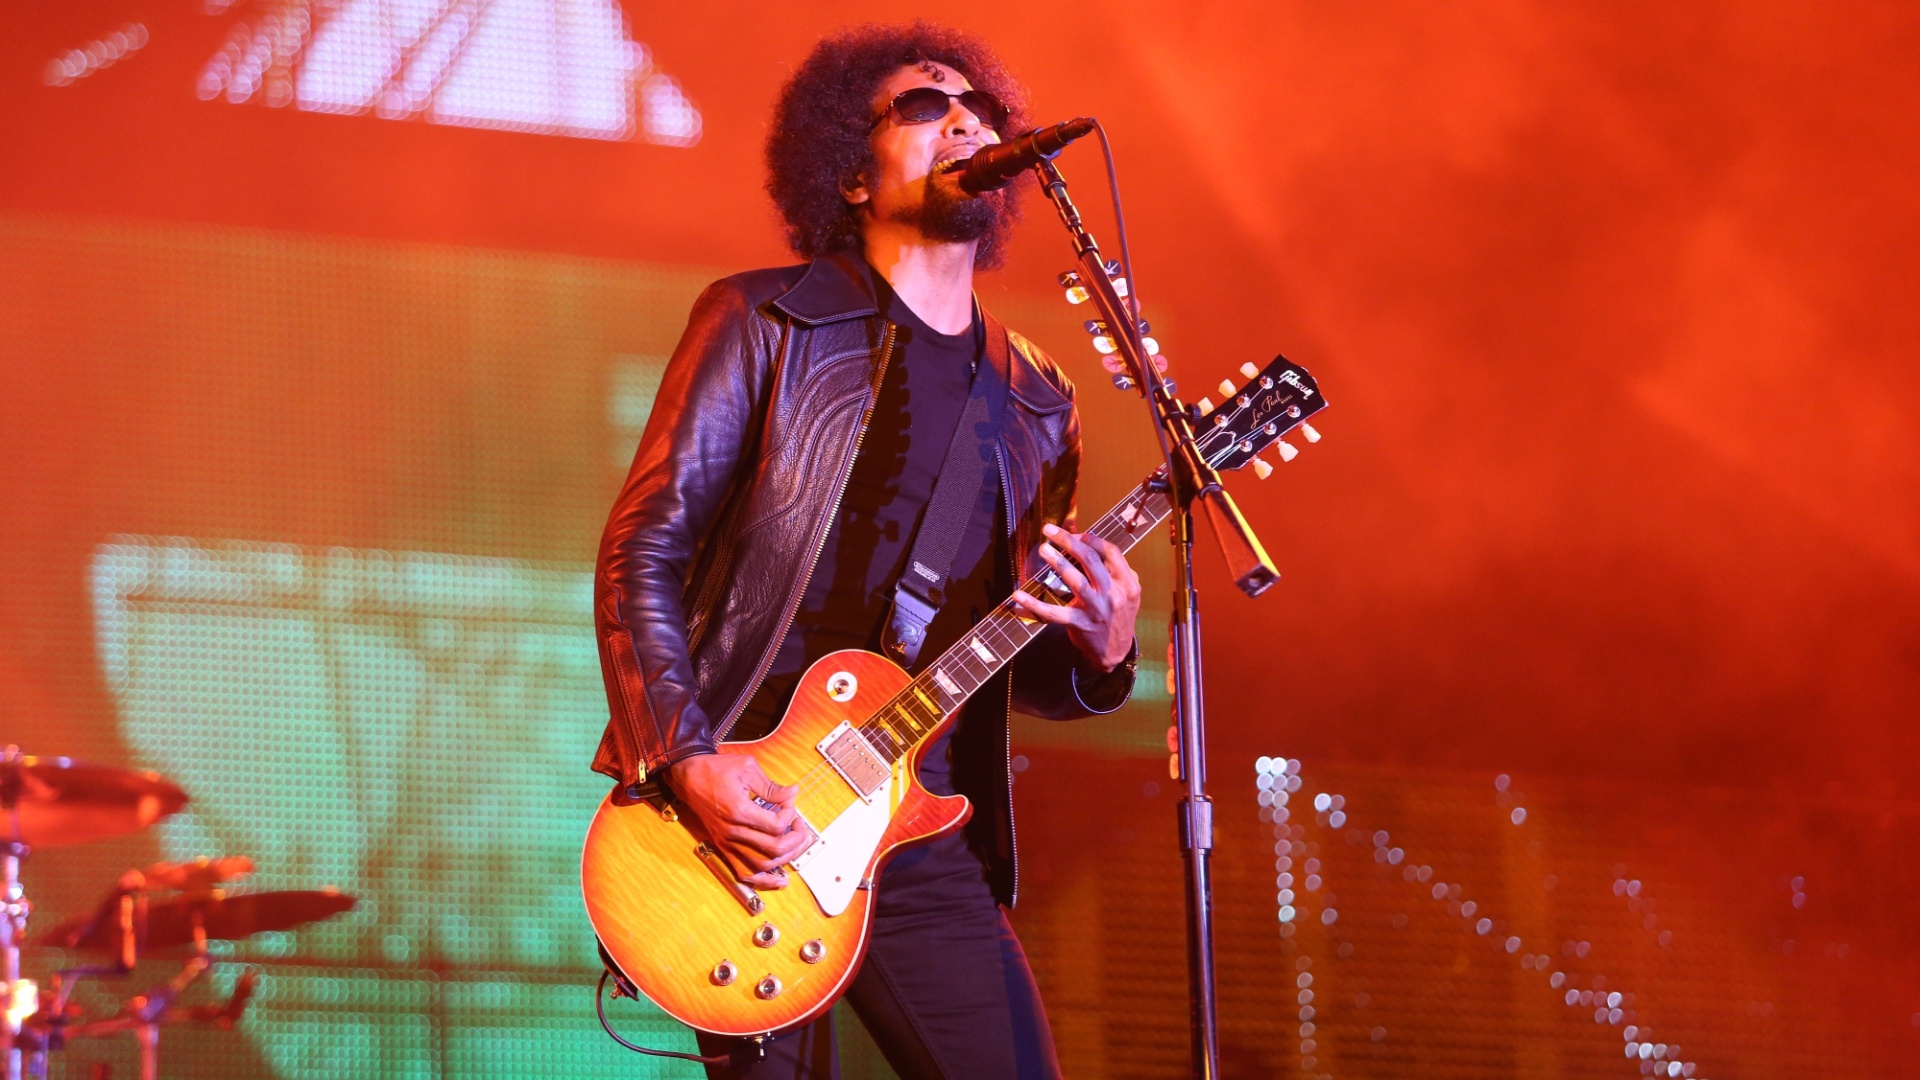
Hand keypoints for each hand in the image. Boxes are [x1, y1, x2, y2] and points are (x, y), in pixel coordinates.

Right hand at [670, 753, 811, 888]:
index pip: (777, 825)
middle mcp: (733, 832)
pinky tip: (779, 879)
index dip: (790, 813)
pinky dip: (764, 880)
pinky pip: (744, 873)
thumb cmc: (715, 770)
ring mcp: (727, 843)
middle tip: (798, 824)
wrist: (689, 777)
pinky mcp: (723, 847)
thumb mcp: (747, 768)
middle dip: (795, 838)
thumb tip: (792, 793)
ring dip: (784, 858)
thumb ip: (771, 786)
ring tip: (792, 845)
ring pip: (763, 864)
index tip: (788, 801)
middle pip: (774, 848)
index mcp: (739, 812)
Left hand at [1009, 523, 1140, 670]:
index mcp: (1127, 583)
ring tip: (1043, 549)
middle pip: (1091, 560)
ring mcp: (1096, 610)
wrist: (1115, 652)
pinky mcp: (1079, 624)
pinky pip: (1054, 613)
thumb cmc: (1118, 617)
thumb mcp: (1130, 594)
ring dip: (1057, 562)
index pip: (1111, 552)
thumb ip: (1120, 571)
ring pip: (1076, 581)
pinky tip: (1018, 595)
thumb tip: (1094, 544)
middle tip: (1049, 531)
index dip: (1092, 539)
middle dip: (1068, 541)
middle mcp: (1114, 594)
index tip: (1076, 534)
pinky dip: (1033, 604)